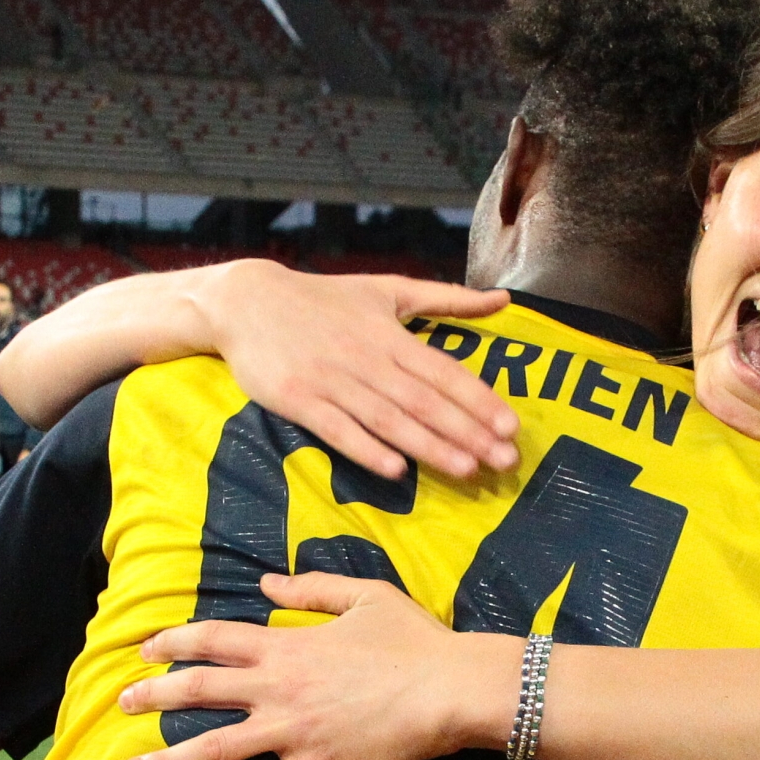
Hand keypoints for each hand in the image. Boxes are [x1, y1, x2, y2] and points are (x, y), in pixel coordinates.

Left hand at [115, 572, 513, 759]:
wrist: (451, 687)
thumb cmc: (414, 640)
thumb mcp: (363, 596)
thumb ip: (310, 589)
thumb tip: (266, 585)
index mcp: (287, 645)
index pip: (214, 640)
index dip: (174, 643)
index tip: (146, 650)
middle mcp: (278, 687)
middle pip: (199, 691)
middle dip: (153, 697)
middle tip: (122, 704)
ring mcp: (292, 731)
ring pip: (214, 749)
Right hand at [200, 262, 517, 479]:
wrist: (247, 301)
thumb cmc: (325, 298)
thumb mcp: (388, 289)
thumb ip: (447, 298)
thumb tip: (504, 299)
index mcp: (390, 333)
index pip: (444, 371)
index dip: (479, 399)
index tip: (511, 425)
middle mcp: (365, 358)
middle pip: (424, 400)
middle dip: (467, 432)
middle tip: (504, 460)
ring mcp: (331, 381)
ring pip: (388, 419)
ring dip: (429, 446)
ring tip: (466, 469)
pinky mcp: (298, 400)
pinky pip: (337, 430)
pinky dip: (366, 449)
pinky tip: (396, 470)